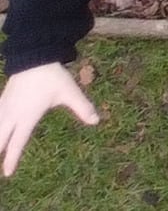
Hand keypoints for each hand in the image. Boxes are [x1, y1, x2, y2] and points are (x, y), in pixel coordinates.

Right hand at [0, 62, 97, 176]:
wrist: (35, 56)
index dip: (12, 159)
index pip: (18, 142)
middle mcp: (12, 114)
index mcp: (28, 116)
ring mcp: (5, 107)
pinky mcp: (2, 100)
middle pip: (0, 139)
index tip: (7, 173)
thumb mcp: (70, 92)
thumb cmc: (52, 76)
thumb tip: (97, 121)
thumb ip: (82, 107)